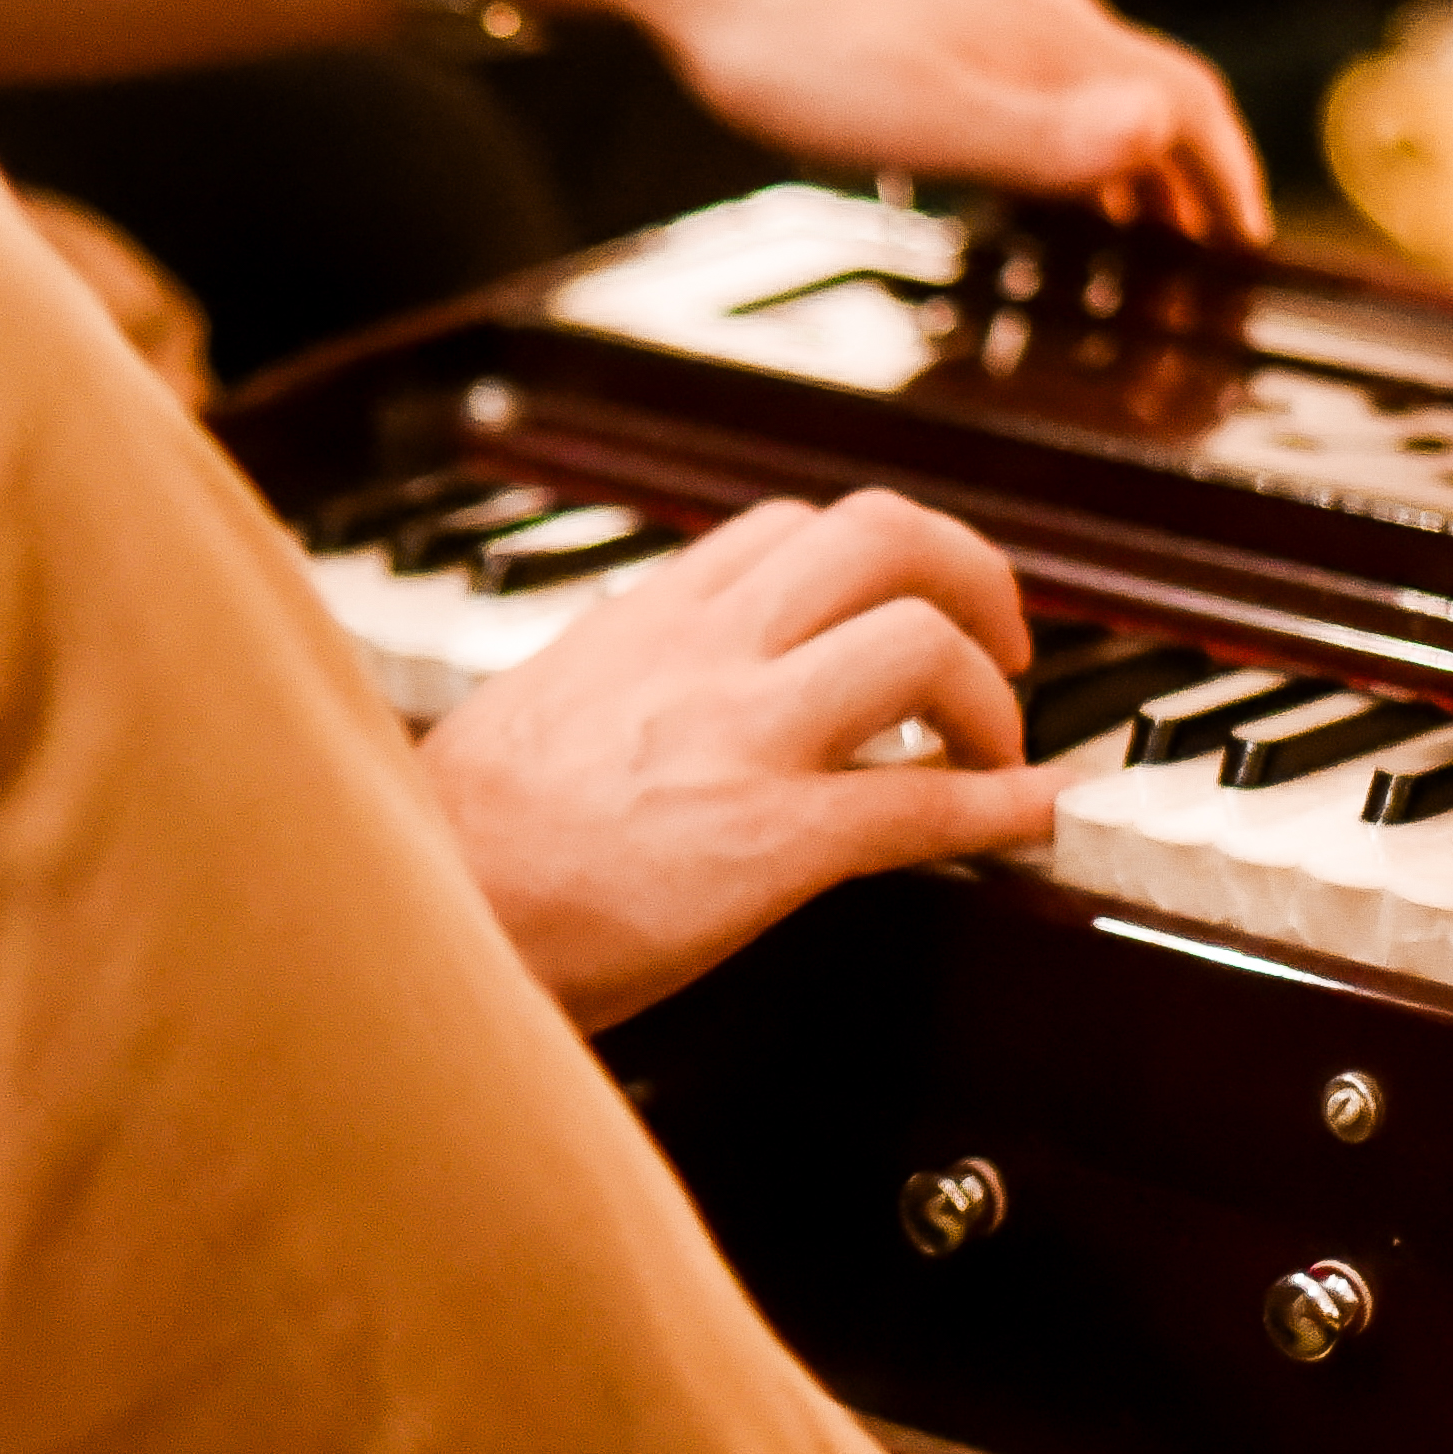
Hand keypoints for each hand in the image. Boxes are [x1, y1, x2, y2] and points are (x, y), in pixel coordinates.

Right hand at [418, 492, 1068, 1026]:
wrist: (416, 922)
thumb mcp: (527, 716)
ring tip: (997, 749)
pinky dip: (1005, 804)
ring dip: (991, 695)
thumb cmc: (451, 851)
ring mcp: (741, 738)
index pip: (787, 531)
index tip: (911, 603)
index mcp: (642, 624)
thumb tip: (649, 702)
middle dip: (970, 577)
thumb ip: (606, 686)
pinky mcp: (770, 840)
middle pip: (880, 538)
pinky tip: (1036, 818)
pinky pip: (926, 800)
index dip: (878, 559)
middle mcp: (700, 653)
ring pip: (921, 643)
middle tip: (1000, 646)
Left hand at [474, 0, 1269, 237]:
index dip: (1227, 180)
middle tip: (1179, 246)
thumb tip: (1166, 133)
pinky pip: (1004, 34)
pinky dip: (1030, 95)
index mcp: (1045, 27)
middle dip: (1172, 169)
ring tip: (1092, 205)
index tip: (1242, 246)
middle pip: (1136, 79)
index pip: (1184, 98)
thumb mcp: (915, 111)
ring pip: (1067, 55)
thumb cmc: (779, 33)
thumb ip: (1043, 135)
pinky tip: (980, 116)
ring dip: (1098, 133)